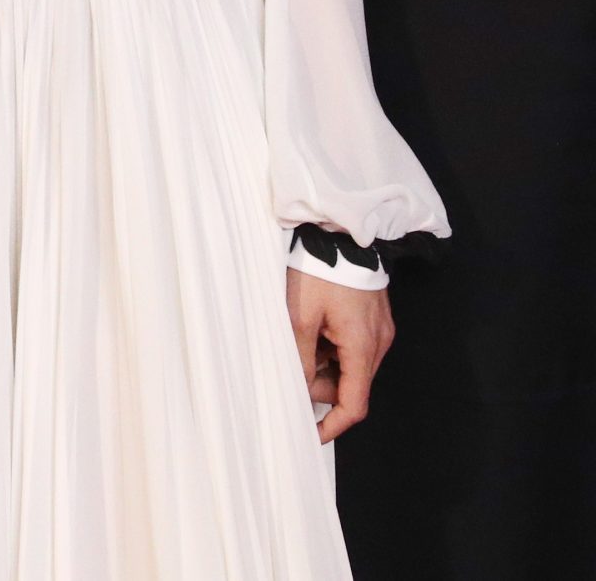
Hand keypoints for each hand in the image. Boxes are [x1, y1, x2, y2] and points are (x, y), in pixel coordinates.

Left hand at [287, 268, 393, 441]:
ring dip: (324, 363)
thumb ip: (301, 360)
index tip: (310, 434)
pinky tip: (313, 325)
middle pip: (350, 385)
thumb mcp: (299, 318)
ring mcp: (380, 331)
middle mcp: (379, 344)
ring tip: (300, 334)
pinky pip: (353, 347)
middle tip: (290, 365)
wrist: (340, 235)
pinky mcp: (375, 320)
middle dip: (320, 385)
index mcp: (363, 348)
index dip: (333, 425)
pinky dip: (332, 347)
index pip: (354, 404)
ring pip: (350, 366)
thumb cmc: (318, 273)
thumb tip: (300, 394)